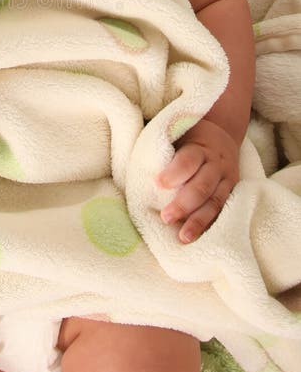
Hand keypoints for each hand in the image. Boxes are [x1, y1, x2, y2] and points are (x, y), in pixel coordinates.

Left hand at [155, 119, 239, 243]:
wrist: (222, 134)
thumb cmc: (189, 136)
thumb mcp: (179, 133)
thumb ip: (164, 146)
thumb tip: (139, 162)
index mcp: (200, 148)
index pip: (188, 161)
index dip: (174, 173)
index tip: (158, 184)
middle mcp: (216, 164)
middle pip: (202, 186)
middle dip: (184, 204)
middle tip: (165, 217)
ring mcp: (226, 180)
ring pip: (214, 202)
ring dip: (198, 221)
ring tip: (183, 237)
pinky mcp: (232, 193)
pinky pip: (222, 211)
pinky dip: (211, 225)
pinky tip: (200, 239)